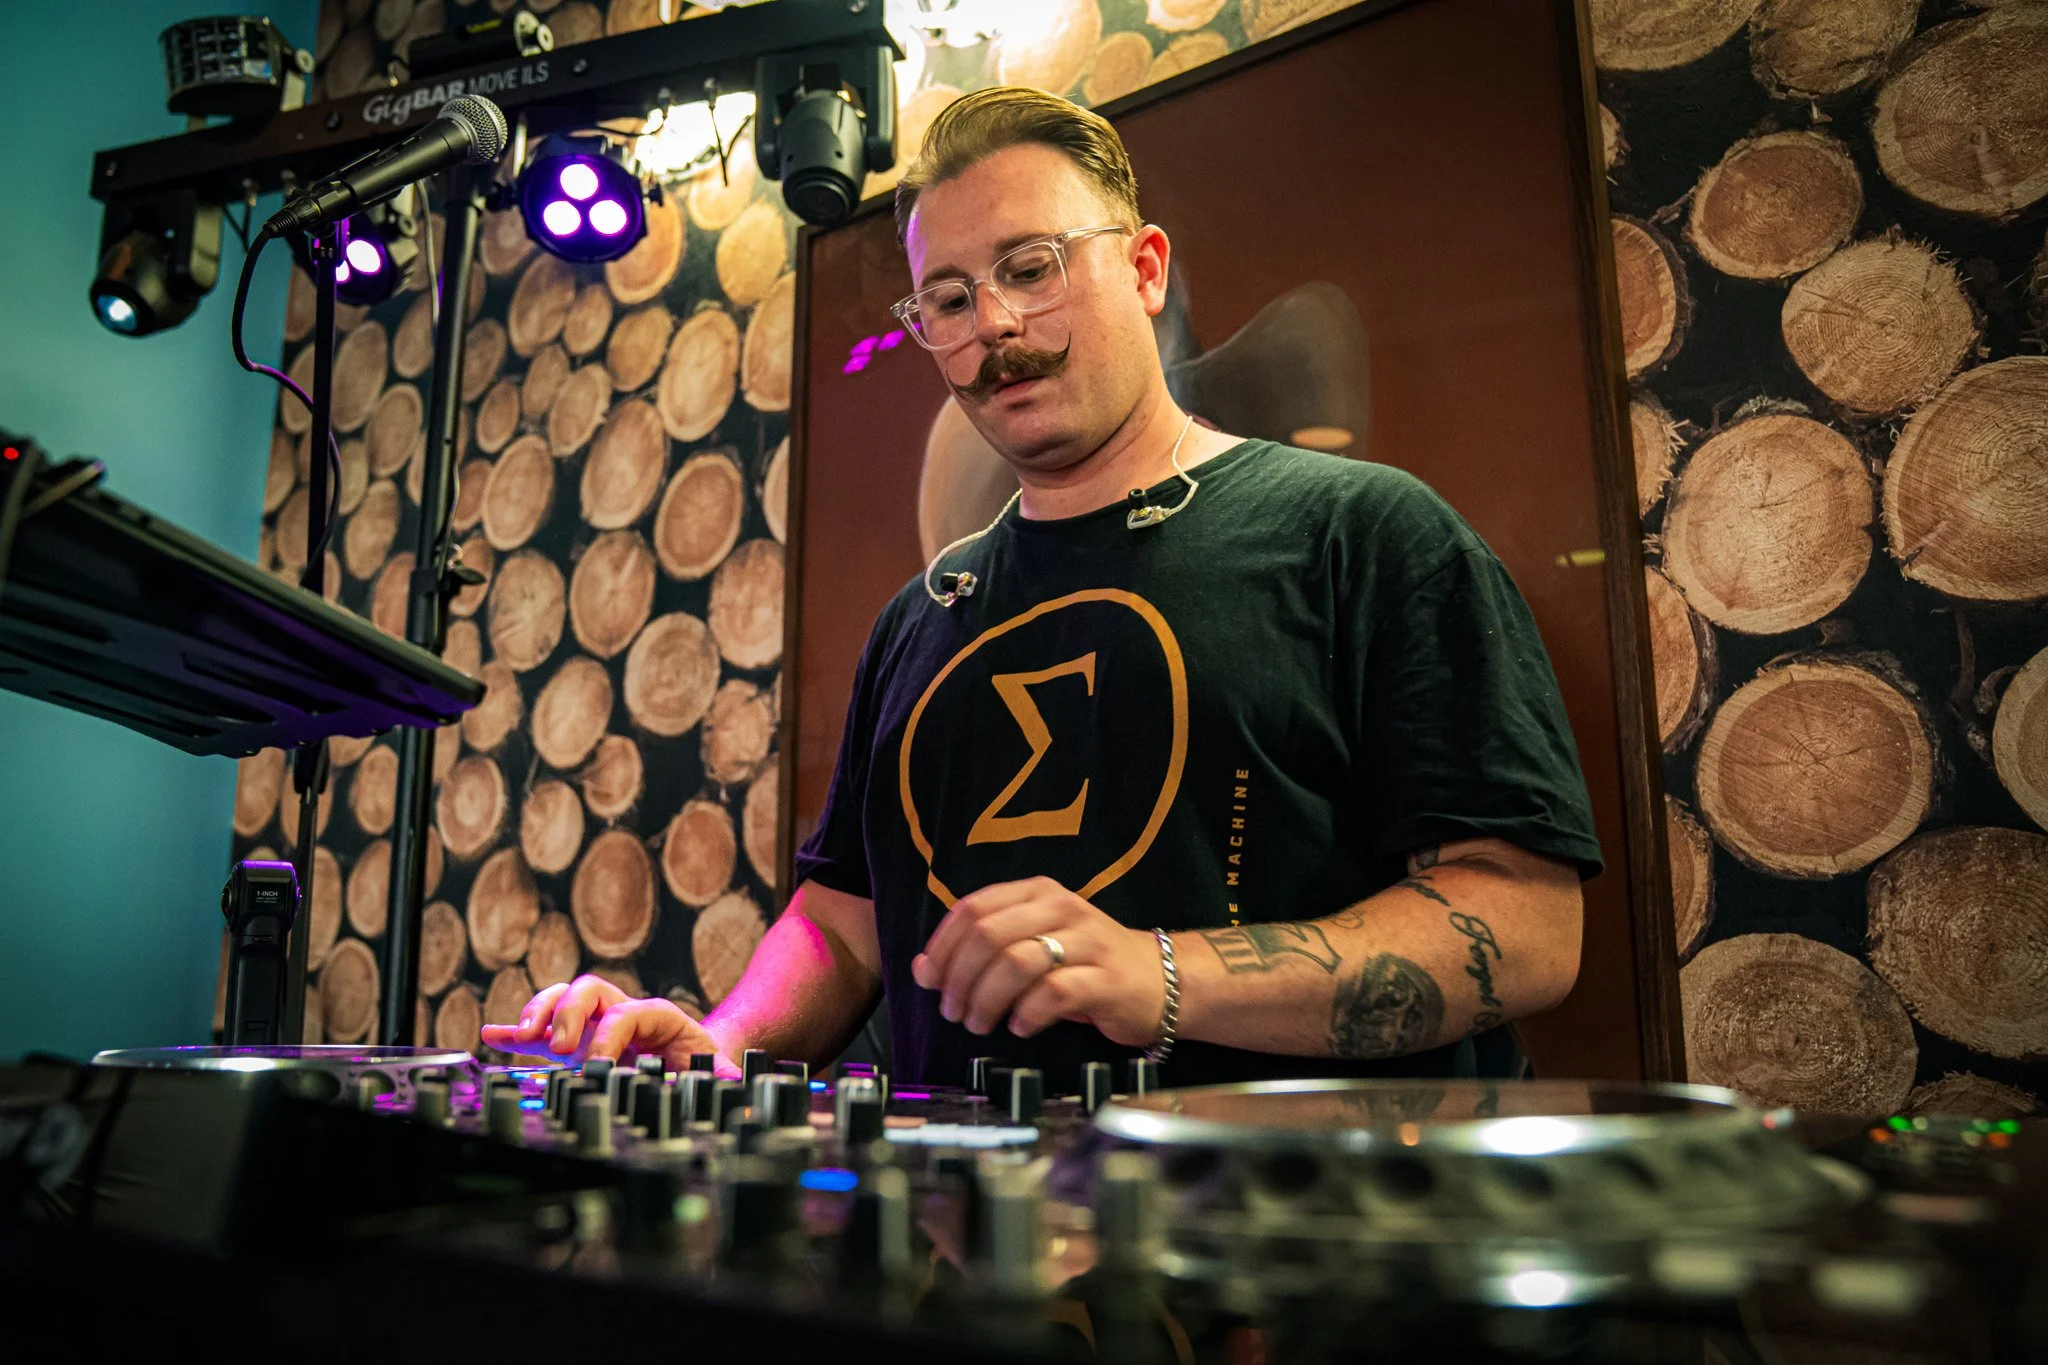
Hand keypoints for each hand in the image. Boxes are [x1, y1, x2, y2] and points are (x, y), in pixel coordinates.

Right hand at [478, 974, 727, 1071]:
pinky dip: (516, 1032)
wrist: (701, 1061)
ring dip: (538, 1013)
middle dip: (567, 1012)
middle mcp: (622, 1013)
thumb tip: (738, 1086)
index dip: (609, 1034)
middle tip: (556, 1045)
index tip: (598, 1065)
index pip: (626, 1012)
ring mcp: (596, 1025)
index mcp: (658, 1018)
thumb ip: (726, 1078)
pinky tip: (491, 1034)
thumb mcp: (721, 1072)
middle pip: (588, 991)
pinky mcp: (578, 1043)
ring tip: (520, 1035)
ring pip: (562, 1001)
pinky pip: (543, 1034)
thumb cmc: (708, 1067)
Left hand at [910, 877, 1165, 1046]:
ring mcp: (1088, 941)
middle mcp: (1062, 908)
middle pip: (990, 934)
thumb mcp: (1031, 947)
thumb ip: (980, 952)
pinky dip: (1027, 1014)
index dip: (943, 946)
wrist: (1159, 980)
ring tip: (980, 1024)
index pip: (974, 908)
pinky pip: (1055, 993)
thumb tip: (922, 970)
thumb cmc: (1084, 966)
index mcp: (1037, 893)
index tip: (930, 982)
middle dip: (960, 978)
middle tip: (954, 1012)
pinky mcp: (1107, 978)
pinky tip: (1021, 1028)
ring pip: (1018, 962)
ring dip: (987, 1000)